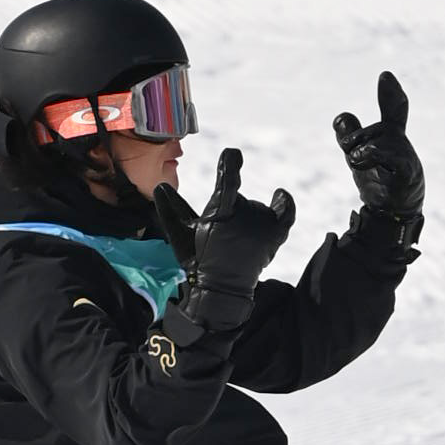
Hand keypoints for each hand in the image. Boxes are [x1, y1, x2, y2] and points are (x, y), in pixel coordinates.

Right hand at [154, 150, 295, 333]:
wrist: (220, 290)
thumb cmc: (197, 262)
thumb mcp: (180, 234)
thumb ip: (170, 210)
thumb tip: (160, 188)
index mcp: (220, 213)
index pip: (229, 178)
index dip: (231, 163)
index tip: (232, 154)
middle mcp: (244, 217)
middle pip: (239, 199)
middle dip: (229, 210)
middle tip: (222, 232)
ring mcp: (261, 228)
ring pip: (256, 208)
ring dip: (246, 215)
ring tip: (238, 228)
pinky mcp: (273, 238)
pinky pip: (285, 214)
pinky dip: (284, 203)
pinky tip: (280, 195)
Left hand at [333, 72, 423, 227]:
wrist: (392, 216)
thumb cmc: (379, 181)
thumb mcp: (359, 155)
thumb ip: (351, 136)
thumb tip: (340, 119)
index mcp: (392, 135)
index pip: (395, 110)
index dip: (391, 93)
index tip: (385, 76)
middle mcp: (402, 144)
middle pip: (376, 130)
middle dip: (356, 139)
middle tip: (348, 153)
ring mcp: (407, 159)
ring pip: (380, 142)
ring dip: (361, 149)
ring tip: (355, 160)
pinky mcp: (408, 176)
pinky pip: (392, 159)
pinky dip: (374, 154)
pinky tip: (360, 156)